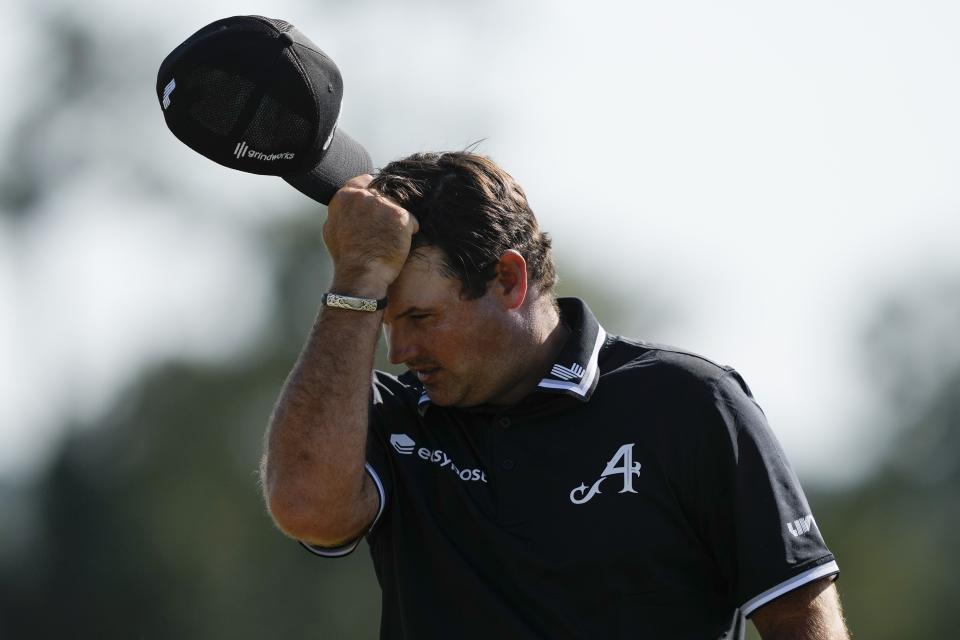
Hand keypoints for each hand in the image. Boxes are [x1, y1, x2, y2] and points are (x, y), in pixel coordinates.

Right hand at [323, 175, 419, 295]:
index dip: (373, 192)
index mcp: (344, 197)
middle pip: (383, 194)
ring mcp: (382, 204)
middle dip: (386, 209)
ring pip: (397, 207)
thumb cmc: (346, 257)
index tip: (377, 206)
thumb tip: (346, 206)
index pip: (364, 181)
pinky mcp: (400, 216)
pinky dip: (408, 232)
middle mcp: (363, 196)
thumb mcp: (332, 230)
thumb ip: (340, 212)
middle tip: (385, 229)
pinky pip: (411, 221)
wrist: (361, 275)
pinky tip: (399, 245)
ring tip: (389, 241)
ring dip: (397, 222)